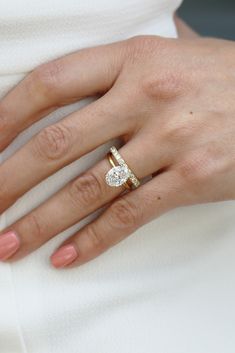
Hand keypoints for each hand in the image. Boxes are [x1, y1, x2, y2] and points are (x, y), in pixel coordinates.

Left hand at [0, 35, 234, 267]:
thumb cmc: (218, 79)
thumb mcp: (167, 57)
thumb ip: (120, 71)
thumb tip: (74, 86)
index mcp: (133, 59)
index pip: (51, 83)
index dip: (7, 116)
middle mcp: (146, 97)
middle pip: (58, 143)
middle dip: (10, 181)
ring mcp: (169, 140)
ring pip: (88, 188)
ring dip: (42, 221)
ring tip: (9, 244)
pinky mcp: (190, 179)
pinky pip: (129, 215)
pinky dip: (94, 240)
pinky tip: (67, 256)